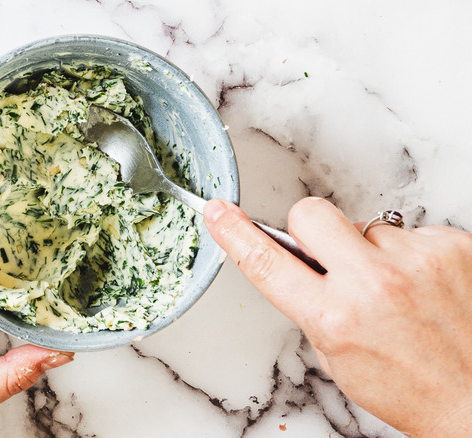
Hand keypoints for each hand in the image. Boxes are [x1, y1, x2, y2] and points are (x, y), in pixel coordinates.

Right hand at [203, 197, 471, 436]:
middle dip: (311, 231)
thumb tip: (297, 262)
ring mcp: (416, 259)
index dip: (235, 233)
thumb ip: (312, 305)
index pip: (267, 262)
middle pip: (311, 214)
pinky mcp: (452, 245)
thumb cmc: (411, 389)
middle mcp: (373, 283)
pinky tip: (426, 286)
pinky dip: (411, 255)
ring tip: (398, 290)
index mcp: (335, 317)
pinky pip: (410, 232)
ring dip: (372, 251)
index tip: (218, 213)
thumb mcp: (338, 357)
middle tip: (331, 257)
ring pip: (366, 226)